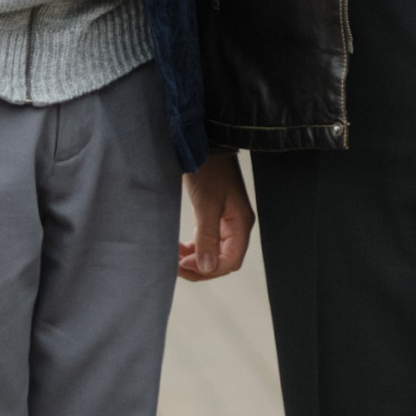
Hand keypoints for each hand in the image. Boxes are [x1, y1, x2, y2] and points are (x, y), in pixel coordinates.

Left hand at [178, 149, 254, 281]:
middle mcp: (236, 227)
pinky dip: (193, 250)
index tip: (184, 264)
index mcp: (240, 224)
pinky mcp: (214, 218)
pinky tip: (180, 249)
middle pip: (222, 261)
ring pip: (213, 254)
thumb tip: (208, 267)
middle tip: (175, 265)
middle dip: (199, 268)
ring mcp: (226, 223)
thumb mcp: (207, 204)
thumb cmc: (209, 170)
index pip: (230, 261)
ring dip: (194, 260)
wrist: (204, 146)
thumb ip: (207, 237)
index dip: (208, 269)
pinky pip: (206, 243)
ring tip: (174, 259)